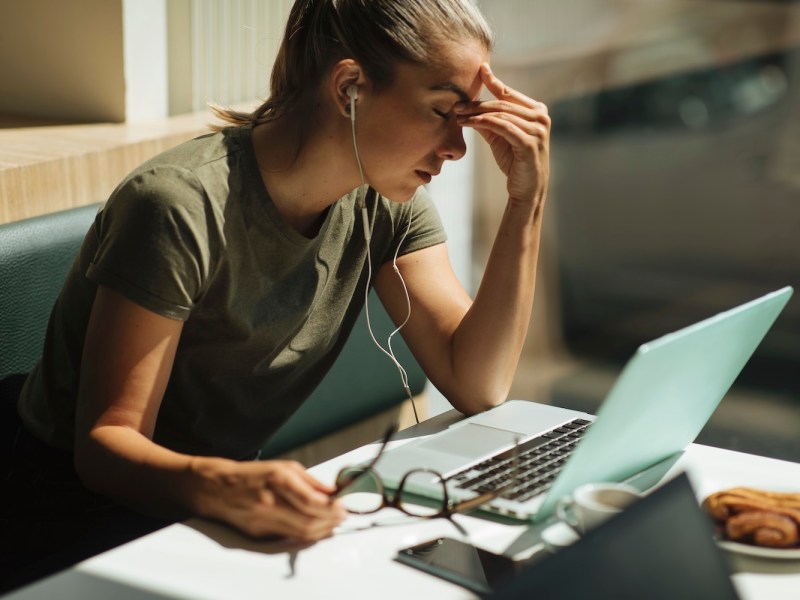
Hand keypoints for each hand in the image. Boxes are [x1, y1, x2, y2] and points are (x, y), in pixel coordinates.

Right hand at [190, 457, 346, 541]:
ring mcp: (263, 520)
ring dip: (322, 530)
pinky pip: (289, 537)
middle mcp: (270, 501)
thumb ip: (310, 481)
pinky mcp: (258, 533)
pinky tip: (316, 527)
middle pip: (308, 521)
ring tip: (333, 522)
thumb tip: (333, 492)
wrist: (217, 488)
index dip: (332, 507)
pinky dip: (306, 534)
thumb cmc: (252, 474)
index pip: (311, 501)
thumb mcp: (284, 467)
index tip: (343, 506)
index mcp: (277, 479)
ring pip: (301, 533)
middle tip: (342, 516)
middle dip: (331, 521)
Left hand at [455, 63, 549, 210]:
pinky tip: (469, 123)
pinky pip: (502, 127)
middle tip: (456, 105)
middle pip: (502, 104)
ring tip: (458, 116)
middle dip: (476, 103)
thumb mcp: (500, 137)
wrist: (527, 189)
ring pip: (501, 114)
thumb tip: (469, 106)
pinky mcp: (529, 143)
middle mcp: (540, 117)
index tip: (480, 69)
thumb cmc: (515, 162)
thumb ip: (489, 120)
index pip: (509, 94)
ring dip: (477, 114)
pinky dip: (484, 122)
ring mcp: (537, 130)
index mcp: (537, 111)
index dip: (493, 81)